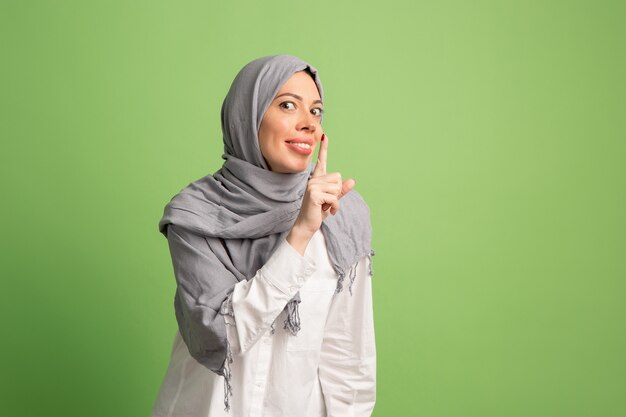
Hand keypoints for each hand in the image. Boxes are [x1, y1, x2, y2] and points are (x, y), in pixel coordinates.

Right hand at [287, 134, 354, 254]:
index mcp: (317, 179)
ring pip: (337, 188)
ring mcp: (313, 186)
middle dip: (337, 193)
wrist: (306, 226)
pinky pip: (334, 198)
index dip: (324, 149)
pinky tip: (326, 211)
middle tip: (326, 202)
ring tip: (325, 207)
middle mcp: (313, 180)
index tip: (325, 136)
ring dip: (335, 201)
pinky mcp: (314, 194)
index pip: (322, 161)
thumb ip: (341, 191)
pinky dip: (334, 207)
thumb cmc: (318, 213)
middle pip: (338, 178)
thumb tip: (352, 181)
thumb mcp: (332, 200)